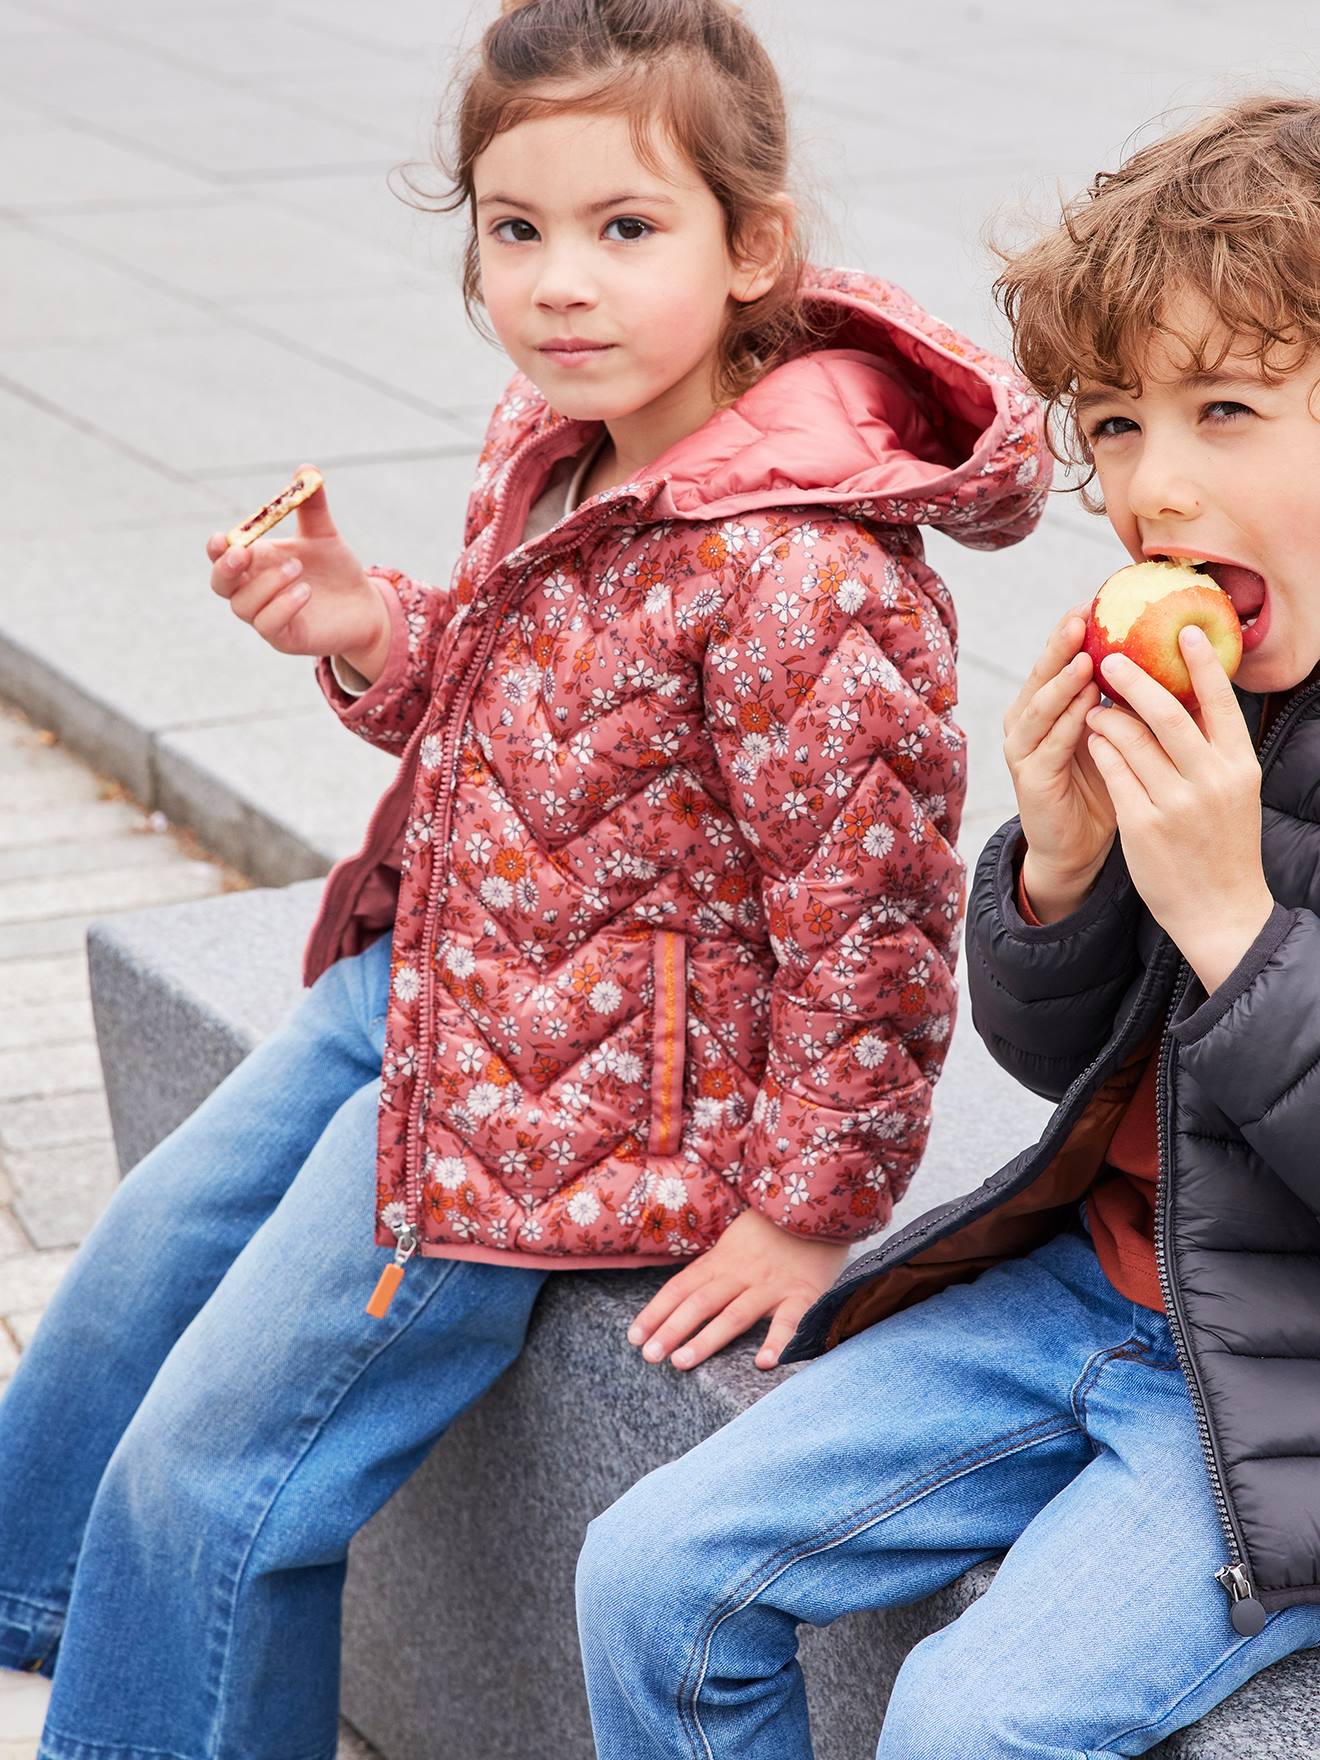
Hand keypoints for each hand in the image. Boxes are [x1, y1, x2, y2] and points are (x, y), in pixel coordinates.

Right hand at [206, 465, 386, 669]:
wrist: (363, 607)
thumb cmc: (335, 571)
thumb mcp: (324, 534)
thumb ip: (312, 506)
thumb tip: (307, 470)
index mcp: (256, 562)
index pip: (221, 556)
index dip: (216, 548)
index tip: (224, 537)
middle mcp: (254, 590)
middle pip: (220, 584)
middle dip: (226, 568)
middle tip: (245, 554)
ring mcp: (266, 616)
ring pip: (243, 606)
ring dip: (266, 584)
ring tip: (298, 568)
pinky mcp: (284, 638)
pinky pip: (269, 625)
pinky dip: (283, 606)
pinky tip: (305, 592)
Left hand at [627, 1206, 848, 1372]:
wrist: (818, 1207)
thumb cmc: (772, 1233)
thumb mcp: (734, 1244)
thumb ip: (713, 1270)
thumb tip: (680, 1299)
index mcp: (721, 1260)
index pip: (681, 1287)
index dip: (656, 1312)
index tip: (634, 1338)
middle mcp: (741, 1272)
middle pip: (700, 1302)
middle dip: (672, 1329)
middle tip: (650, 1356)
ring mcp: (771, 1284)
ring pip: (734, 1313)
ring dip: (707, 1339)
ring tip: (682, 1362)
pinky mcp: (804, 1292)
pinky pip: (791, 1319)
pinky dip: (778, 1340)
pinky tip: (764, 1363)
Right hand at [1002, 603, 1116, 920]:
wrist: (1077, 848)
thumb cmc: (1103, 788)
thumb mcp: (1116, 737)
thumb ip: (1124, 703)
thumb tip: (1164, 658)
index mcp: (1047, 709)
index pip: (1058, 662)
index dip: (1071, 633)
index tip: (1093, 601)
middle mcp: (1027, 724)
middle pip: (1041, 676)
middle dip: (1060, 646)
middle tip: (1080, 617)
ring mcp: (1023, 752)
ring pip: (1039, 708)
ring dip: (1061, 682)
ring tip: (1085, 656)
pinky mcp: (1029, 780)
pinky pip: (1047, 746)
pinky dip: (1066, 725)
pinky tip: (1085, 708)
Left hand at [1085, 627, 1273, 992]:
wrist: (1221, 911)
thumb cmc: (1224, 845)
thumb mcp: (1234, 792)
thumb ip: (1215, 750)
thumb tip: (1193, 698)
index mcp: (1239, 767)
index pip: (1222, 705)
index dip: (1202, 665)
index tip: (1185, 631)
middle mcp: (1211, 782)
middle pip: (1169, 715)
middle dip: (1136, 681)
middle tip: (1110, 656)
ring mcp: (1176, 805)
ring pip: (1132, 742)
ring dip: (1109, 716)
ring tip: (1096, 702)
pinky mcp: (1143, 826)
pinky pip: (1114, 773)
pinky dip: (1101, 749)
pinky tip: (1092, 736)